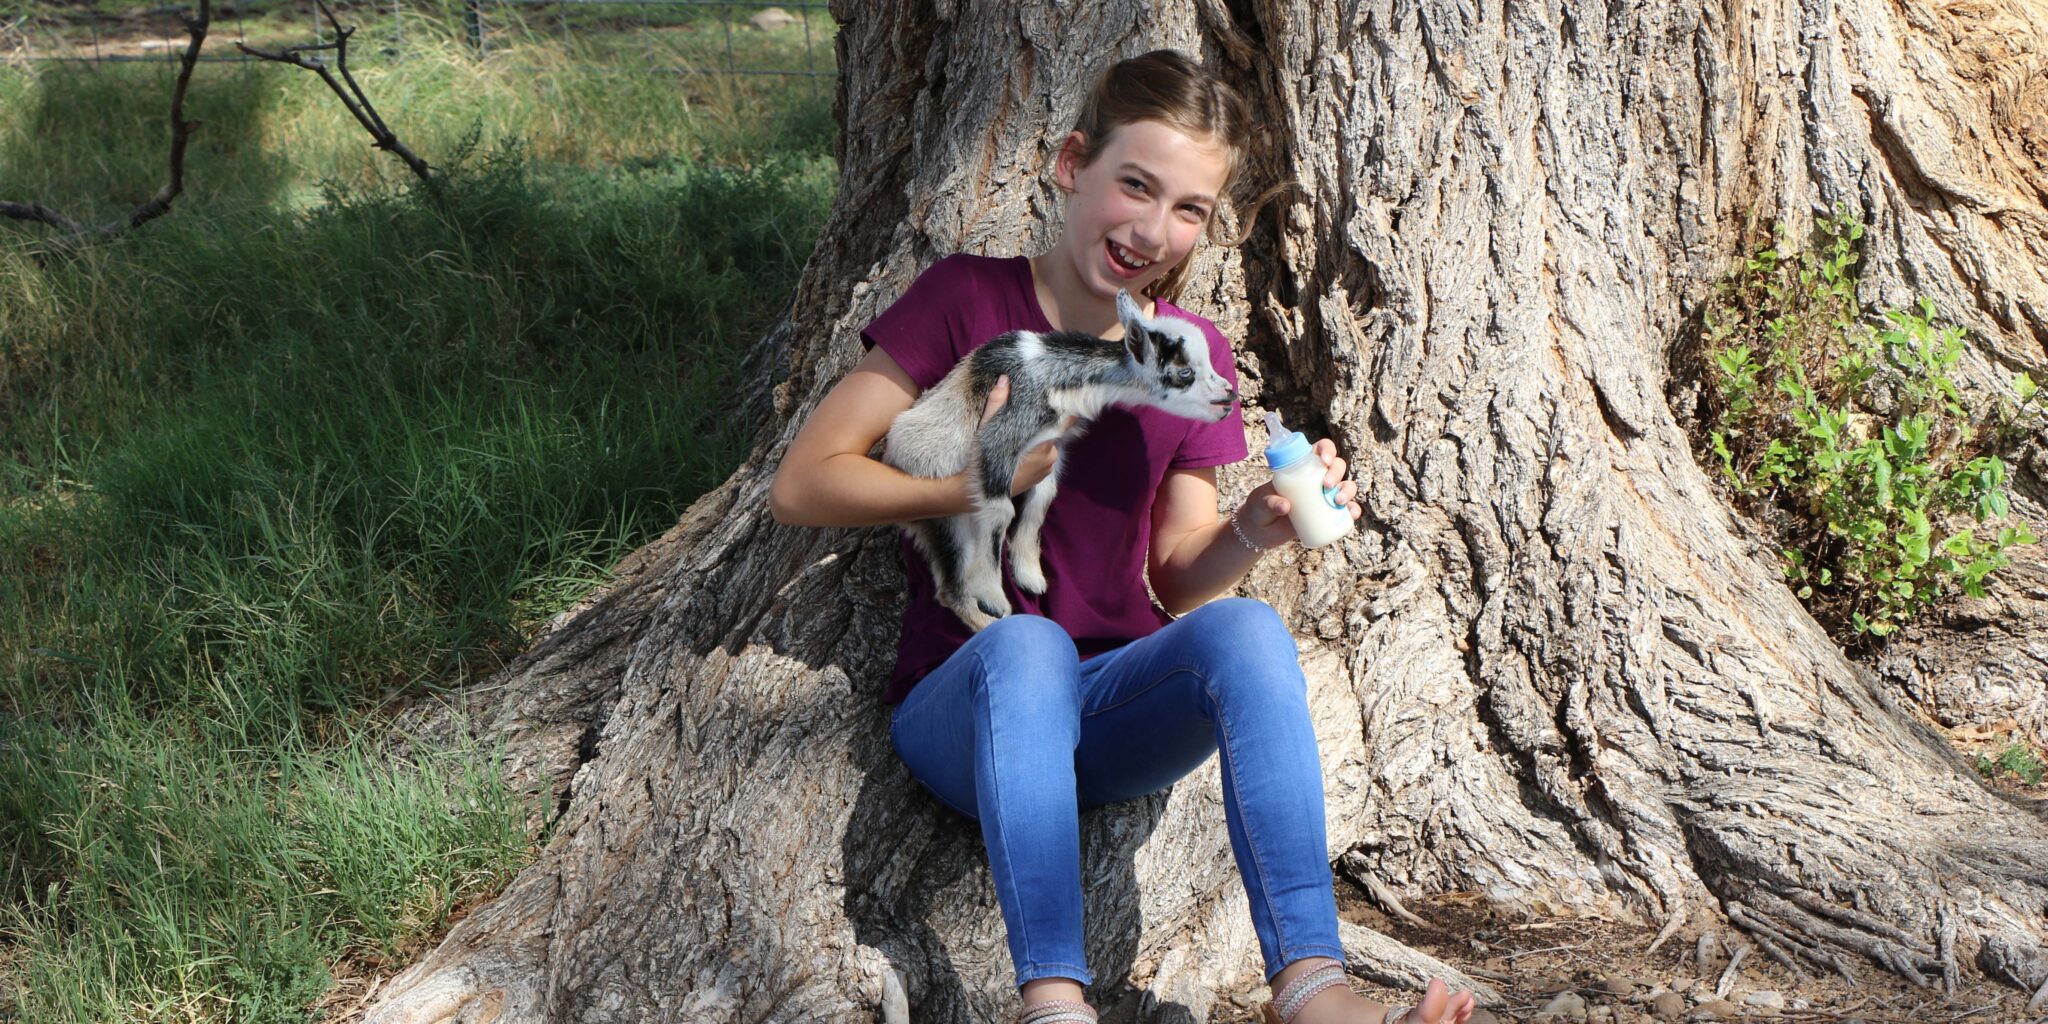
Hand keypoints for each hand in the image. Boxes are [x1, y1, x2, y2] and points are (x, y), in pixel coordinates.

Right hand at [980, 374, 1076, 495]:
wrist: (974, 491)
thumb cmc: (981, 459)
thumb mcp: (988, 427)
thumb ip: (998, 402)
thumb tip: (1005, 379)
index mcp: (1042, 443)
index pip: (1064, 422)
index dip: (1065, 408)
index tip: (1063, 395)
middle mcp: (1050, 456)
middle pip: (1053, 431)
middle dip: (1043, 422)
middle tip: (1031, 410)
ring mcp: (1047, 468)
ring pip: (1048, 443)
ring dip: (1039, 436)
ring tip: (1023, 429)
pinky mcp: (1042, 477)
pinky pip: (1044, 456)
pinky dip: (1036, 449)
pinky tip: (1022, 446)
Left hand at [1239, 438, 1360, 545]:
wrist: (1262, 531)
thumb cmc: (1260, 508)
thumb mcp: (1260, 502)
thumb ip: (1269, 502)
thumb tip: (1285, 506)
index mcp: (1302, 465)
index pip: (1320, 449)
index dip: (1327, 450)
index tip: (1324, 460)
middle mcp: (1317, 477)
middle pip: (1337, 466)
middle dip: (1336, 472)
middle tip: (1326, 486)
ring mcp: (1324, 495)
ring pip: (1346, 485)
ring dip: (1348, 490)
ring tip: (1338, 502)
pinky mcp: (1328, 512)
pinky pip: (1347, 508)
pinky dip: (1353, 510)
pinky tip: (1351, 514)